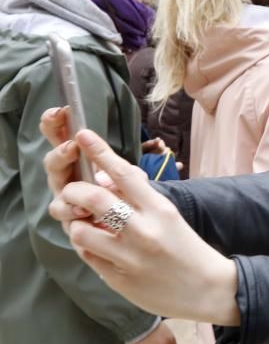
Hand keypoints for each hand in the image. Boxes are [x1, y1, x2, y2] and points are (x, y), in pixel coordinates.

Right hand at [41, 107, 122, 231]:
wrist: (139, 232)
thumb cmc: (132, 200)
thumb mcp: (133, 179)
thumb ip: (123, 167)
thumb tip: (110, 158)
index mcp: (80, 165)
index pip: (62, 141)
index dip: (56, 125)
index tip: (61, 111)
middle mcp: (69, 184)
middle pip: (53, 166)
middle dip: (59, 155)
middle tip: (72, 148)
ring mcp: (69, 207)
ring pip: (56, 196)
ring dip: (68, 191)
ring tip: (82, 185)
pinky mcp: (73, 228)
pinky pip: (66, 220)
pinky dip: (73, 214)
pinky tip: (85, 212)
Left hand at [58, 129, 240, 325]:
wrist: (209, 290)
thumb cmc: (189, 250)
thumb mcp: (171, 218)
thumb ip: (140, 199)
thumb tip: (106, 177)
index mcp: (160, 211)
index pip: (123, 174)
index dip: (99, 151)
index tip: (82, 134)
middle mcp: (144, 232)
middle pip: (93, 199)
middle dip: (74, 192)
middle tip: (72, 192)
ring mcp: (129, 258)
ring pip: (81, 231)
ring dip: (78, 225)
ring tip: (87, 226)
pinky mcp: (119, 280)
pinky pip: (88, 256)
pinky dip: (87, 247)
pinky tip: (99, 247)